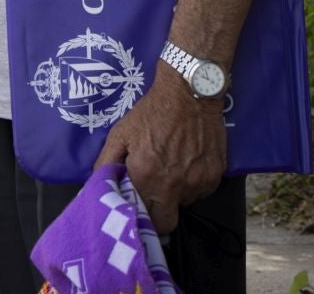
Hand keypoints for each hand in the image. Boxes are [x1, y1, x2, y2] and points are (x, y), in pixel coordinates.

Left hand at [93, 60, 226, 233]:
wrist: (190, 91)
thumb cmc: (151, 112)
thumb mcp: (121, 133)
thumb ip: (106, 163)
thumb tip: (97, 186)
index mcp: (147, 177)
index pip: (144, 219)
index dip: (140, 215)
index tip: (138, 207)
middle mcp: (174, 185)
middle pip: (167, 223)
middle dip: (159, 214)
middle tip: (154, 196)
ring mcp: (198, 182)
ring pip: (185, 204)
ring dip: (176, 195)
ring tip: (171, 170)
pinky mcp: (215, 175)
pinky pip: (201, 191)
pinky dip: (193, 183)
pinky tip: (187, 163)